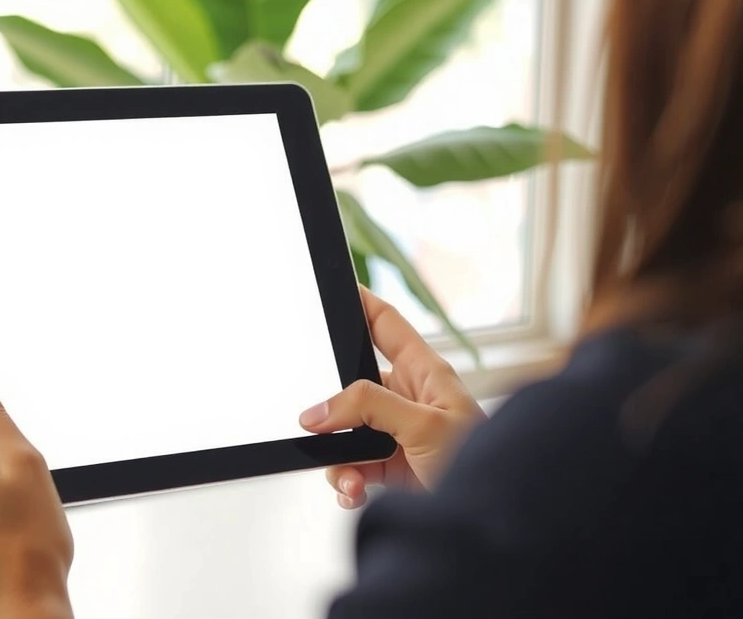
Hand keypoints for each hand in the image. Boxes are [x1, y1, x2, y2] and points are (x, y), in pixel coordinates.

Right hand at [299, 287, 484, 507]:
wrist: (491, 519)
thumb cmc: (485, 464)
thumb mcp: (424, 424)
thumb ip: (369, 407)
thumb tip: (321, 408)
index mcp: (425, 372)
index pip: (385, 324)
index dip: (360, 303)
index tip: (332, 292)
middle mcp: (409, 399)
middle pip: (353, 387)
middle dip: (334, 408)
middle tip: (321, 421)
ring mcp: (398, 434)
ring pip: (347, 432)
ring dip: (340, 458)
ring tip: (350, 477)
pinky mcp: (391, 468)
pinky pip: (352, 466)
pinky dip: (347, 481)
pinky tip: (355, 491)